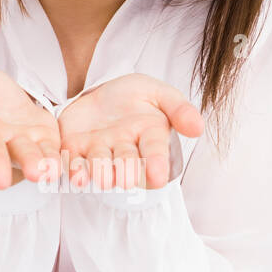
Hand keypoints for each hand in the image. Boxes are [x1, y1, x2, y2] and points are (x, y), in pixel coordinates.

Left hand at [57, 74, 204, 190]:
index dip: (156, 164)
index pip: (155, 152)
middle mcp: (125, 148)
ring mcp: (99, 150)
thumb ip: (179, 109)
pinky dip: (74, 170)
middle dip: (127, 172)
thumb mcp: (160, 93)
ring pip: (99, 164)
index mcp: (149, 136)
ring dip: (100, 173)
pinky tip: (75, 177)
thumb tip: (198, 128)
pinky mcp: (75, 148)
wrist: (102, 91)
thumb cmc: (136, 96)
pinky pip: (73, 161)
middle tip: (126, 180)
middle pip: (127, 162)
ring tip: (103, 180)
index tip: (158, 177)